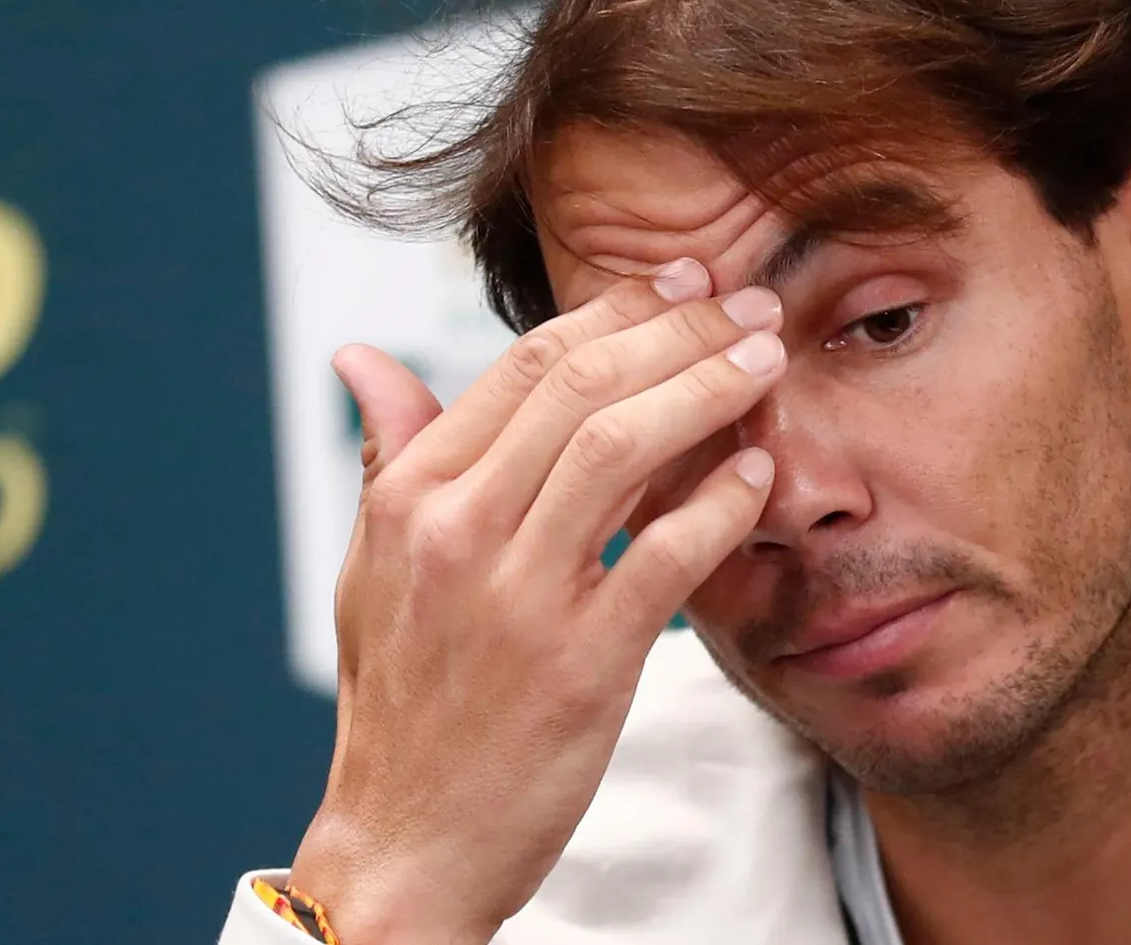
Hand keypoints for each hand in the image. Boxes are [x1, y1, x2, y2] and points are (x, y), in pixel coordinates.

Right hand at [287, 259, 784, 944]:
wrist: (408, 844)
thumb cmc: (402, 703)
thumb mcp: (371, 569)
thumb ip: (390, 457)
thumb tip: (364, 358)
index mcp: (411, 498)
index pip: (525, 364)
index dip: (616, 311)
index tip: (681, 285)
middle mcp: (455, 531)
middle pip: (581, 386)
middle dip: (678, 331)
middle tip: (746, 306)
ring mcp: (516, 596)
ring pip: (621, 449)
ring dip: (707, 391)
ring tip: (766, 363)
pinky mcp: (580, 664)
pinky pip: (665, 558)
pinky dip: (720, 507)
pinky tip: (759, 476)